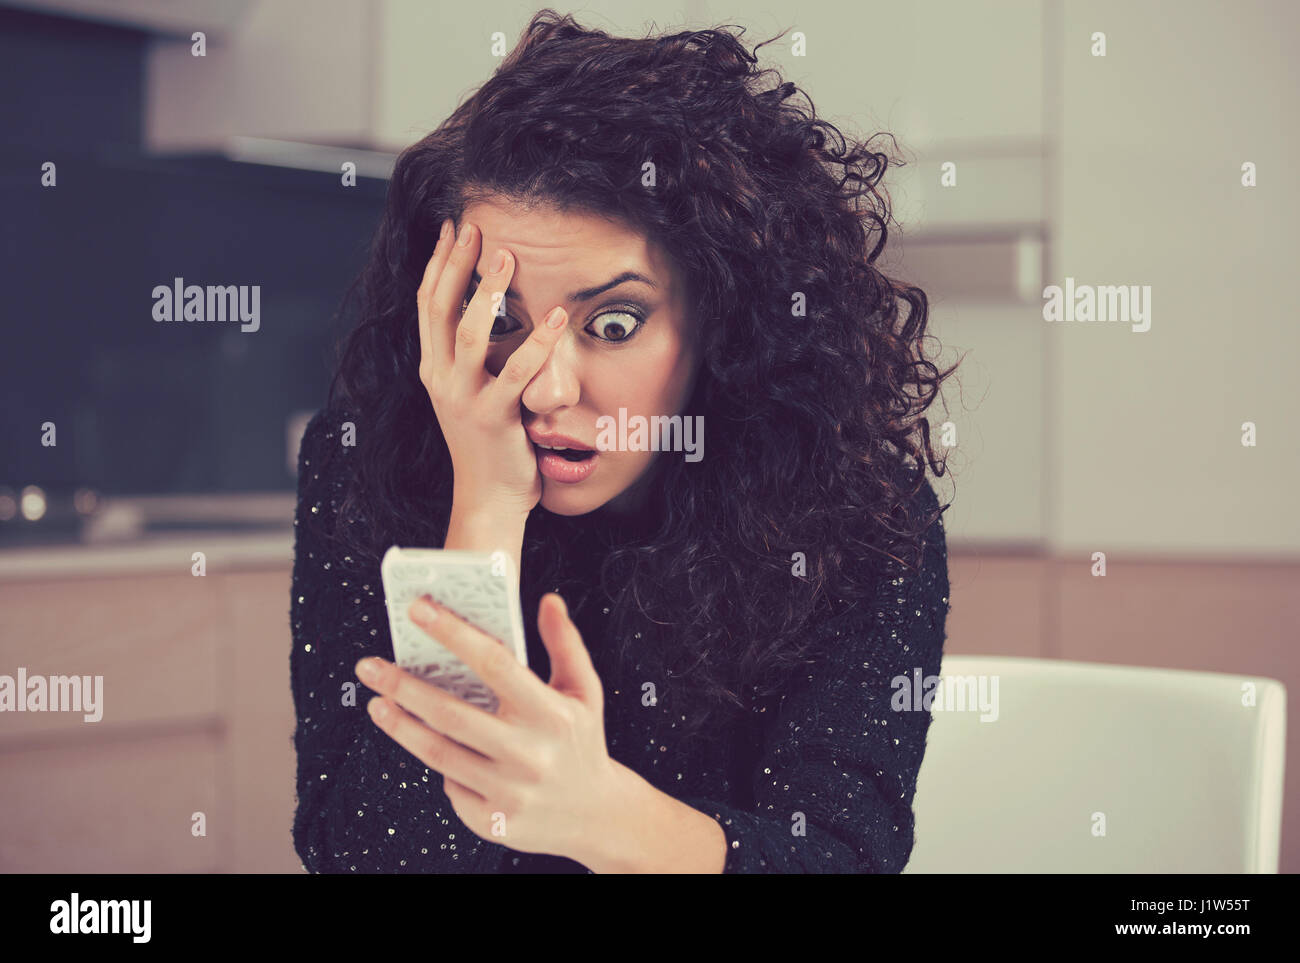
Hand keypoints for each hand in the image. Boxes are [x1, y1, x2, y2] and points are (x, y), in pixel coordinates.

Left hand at [356, 592, 621, 863]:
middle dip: (402, 687)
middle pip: (450, 714)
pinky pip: (451, 786)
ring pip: (438, 754)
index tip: (418, 610)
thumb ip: (565, 643)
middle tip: (369, 666)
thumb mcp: (584, 690)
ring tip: (376, 703)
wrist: (595, 814)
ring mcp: (509, 791)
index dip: (453, 634)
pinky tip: (425, 745)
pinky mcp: (493, 821)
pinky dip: (437, 763)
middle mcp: (529, 754)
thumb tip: (549, 600)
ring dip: (400, 726)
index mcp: (551, 714)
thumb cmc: (582, 741)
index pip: (494, 664)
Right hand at [416, 218, 568, 517]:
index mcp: (434, 369)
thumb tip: (491, 313)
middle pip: (440, 308)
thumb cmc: (489, 444)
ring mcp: (462, 398)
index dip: (438, 263)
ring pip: (469, 333)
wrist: (488, 498)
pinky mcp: (491, 417)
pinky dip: (538, 343)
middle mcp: (440, 379)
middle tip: (474, 226)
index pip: (428, 305)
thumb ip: (476, 358)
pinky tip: (558, 318)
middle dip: (456, 263)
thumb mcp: (472, 392)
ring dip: (488, 291)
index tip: (452, 228)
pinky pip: (515, 373)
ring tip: (508, 257)